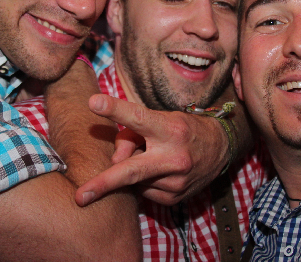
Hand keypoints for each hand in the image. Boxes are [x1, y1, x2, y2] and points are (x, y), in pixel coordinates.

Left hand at [75, 94, 228, 206]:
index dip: (115, 110)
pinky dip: (141, 182)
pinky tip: (156, 171)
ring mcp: (176, 182)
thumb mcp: (161, 120)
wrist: (220, 148)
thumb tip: (114, 162)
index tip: (94, 102)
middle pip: (131, 171)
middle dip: (103, 184)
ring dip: (132, 170)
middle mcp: (175, 157)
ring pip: (134, 180)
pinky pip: (143, 192)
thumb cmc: (182, 128)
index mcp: (170, 129)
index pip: (138, 118)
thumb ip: (133, 134)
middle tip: (80, 196)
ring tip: (151, 157)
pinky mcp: (175, 198)